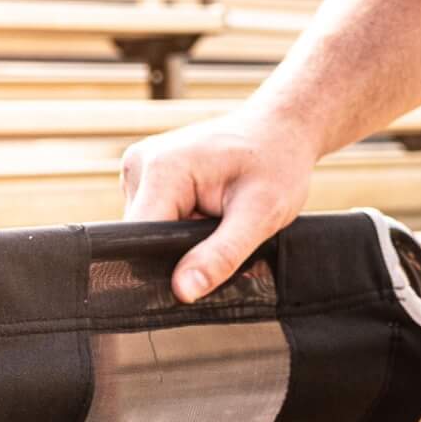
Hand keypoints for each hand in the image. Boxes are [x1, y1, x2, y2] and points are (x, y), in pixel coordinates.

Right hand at [120, 110, 318, 301]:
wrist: (281, 129)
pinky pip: (155, 218)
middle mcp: (140, 165)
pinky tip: (208, 213)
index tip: (200, 277)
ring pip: (148, 231)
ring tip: (219, 220)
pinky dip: (180, 225)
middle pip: (142, 237)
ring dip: (180, 239)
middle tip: (224, 240)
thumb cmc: (277, 163)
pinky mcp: (148, 176)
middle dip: (179, 251)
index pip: (139, 239)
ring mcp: (141, 169)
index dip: (164, 268)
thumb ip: (221, 255)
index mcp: (162, 169)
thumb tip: (183, 292)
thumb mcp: (260, 215)